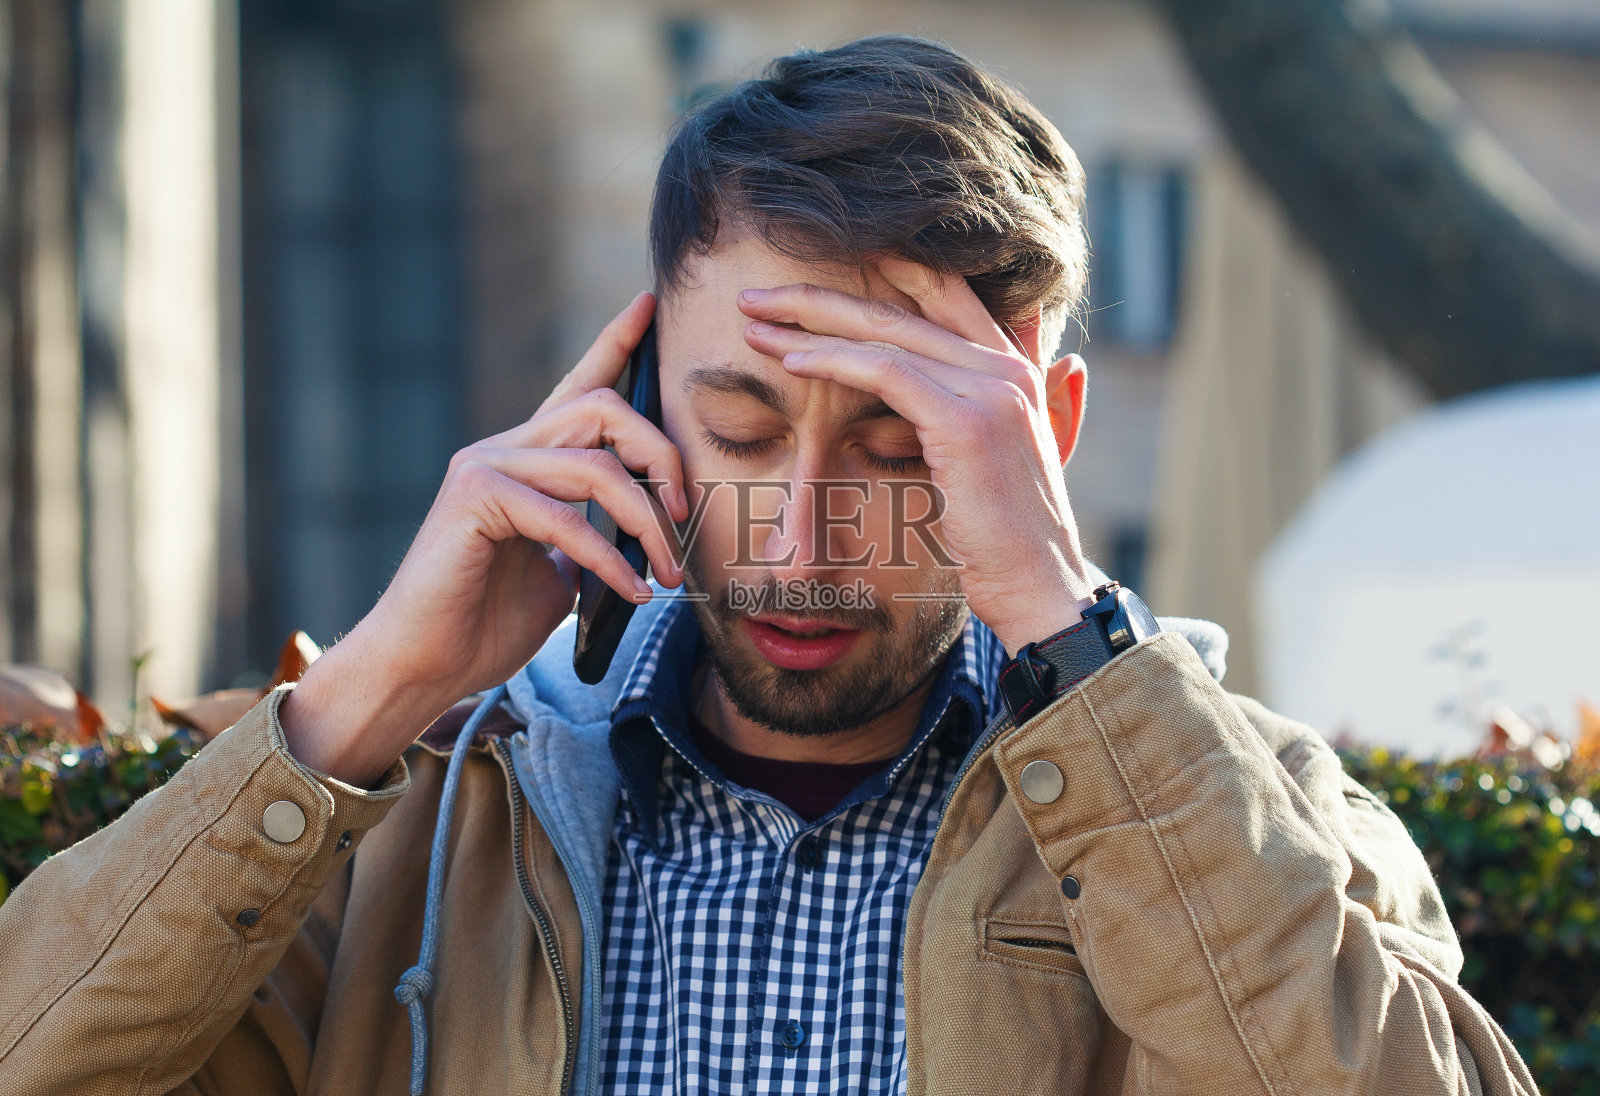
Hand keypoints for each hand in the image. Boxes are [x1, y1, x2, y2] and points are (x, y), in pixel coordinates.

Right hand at [281, 292, 688, 784]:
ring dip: (648, 523)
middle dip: (661, 456)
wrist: (425, 666)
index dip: (615, 343)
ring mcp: (484, 467)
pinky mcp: (474, 499)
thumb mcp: (561, 571)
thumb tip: (653, 533)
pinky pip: (567, 517)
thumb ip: (595, 536)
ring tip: (667, 574)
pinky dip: (610, 561)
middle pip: (604, 407)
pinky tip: (633, 595)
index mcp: (528, 459)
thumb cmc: (488, 624)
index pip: (579, 385)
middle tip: (686, 517)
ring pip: (596, 464)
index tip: (648, 305)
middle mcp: (504, 449)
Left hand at [737, 263, 1095, 654]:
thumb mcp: (1010, 458)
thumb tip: (1057, 365)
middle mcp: (1009, 368)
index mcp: (1019, 370)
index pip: (951, 293)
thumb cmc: (1008, 537)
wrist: (1040, 588)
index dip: (895, 266)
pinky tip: (791, 359)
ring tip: (755, 321)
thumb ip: (1013, 405)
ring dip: (811, 323)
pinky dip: (833, 360)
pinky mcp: (966, 421)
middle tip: (762, 294)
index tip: (829, 267)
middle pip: (906, 306)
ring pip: (887, 333)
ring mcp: (992, 390)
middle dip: (825, 296)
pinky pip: (887, 371)